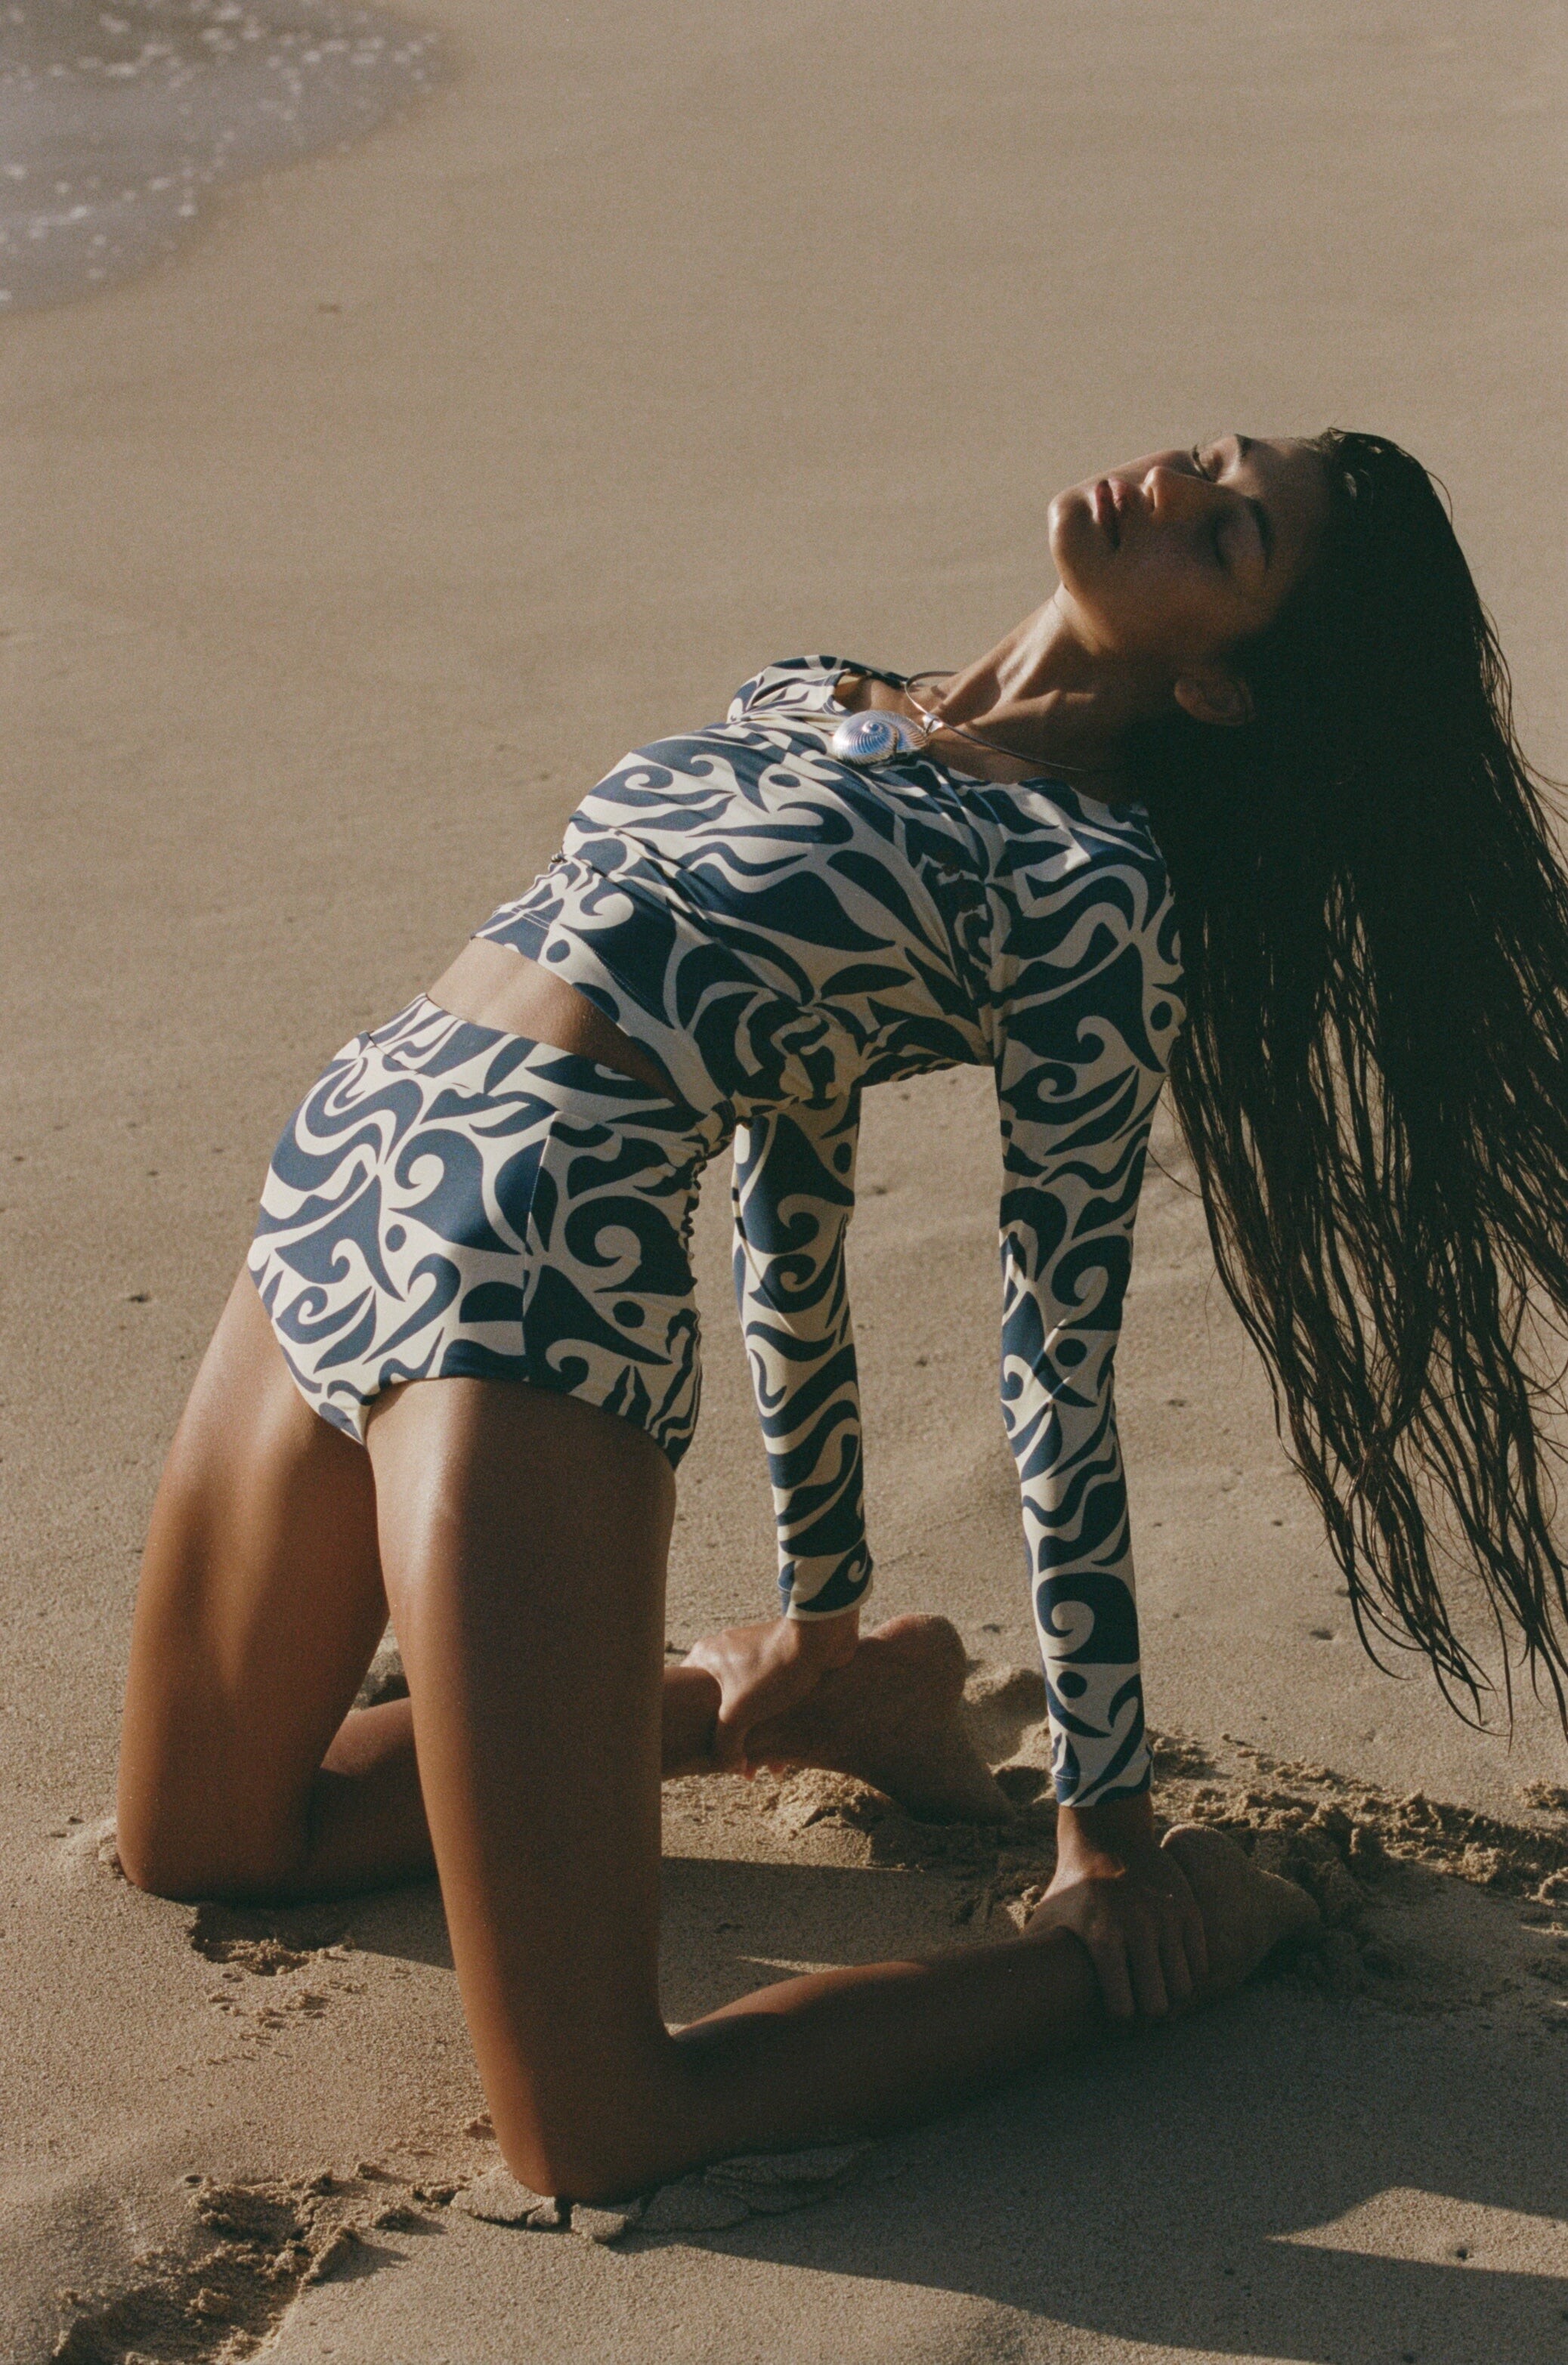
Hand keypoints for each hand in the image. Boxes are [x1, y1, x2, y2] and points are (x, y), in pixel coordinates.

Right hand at [683, 1613, 859, 1772]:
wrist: (820, 1639)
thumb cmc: (772, 1670)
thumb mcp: (738, 1713)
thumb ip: (725, 1743)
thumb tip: (732, 1767)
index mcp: (706, 1656)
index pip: (683, 1693)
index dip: (691, 1725)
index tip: (700, 1748)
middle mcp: (725, 1652)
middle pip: (719, 1705)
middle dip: (732, 1740)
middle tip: (740, 1767)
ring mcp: (753, 1654)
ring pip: (747, 1704)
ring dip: (756, 1737)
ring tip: (769, 1768)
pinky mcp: (777, 1660)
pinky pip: (768, 1697)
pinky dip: (773, 1724)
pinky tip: (786, 1753)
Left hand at [1026, 1794, 1208, 2021]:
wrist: (1108, 1835)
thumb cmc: (1074, 1883)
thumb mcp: (1048, 1914)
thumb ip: (1033, 1952)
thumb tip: (1005, 1986)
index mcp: (1103, 1939)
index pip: (1123, 2008)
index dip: (1120, 2026)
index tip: (1116, 2024)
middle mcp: (1139, 1931)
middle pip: (1157, 2005)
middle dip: (1148, 2020)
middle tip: (1141, 2021)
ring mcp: (1167, 1921)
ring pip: (1183, 1988)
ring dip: (1172, 2003)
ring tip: (1158, 2003)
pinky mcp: (1188, 1911)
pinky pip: (1198, 1963)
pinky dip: (1188, 1978)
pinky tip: (1172, 1978)